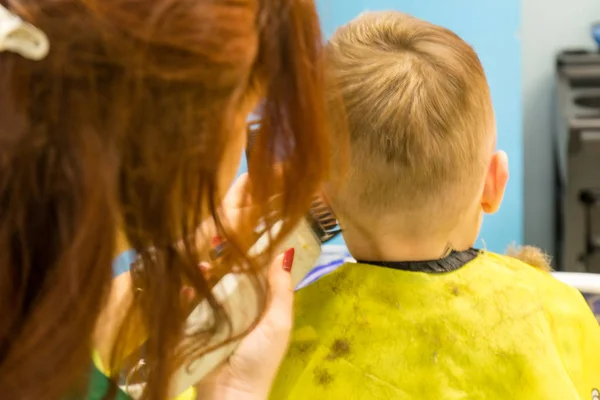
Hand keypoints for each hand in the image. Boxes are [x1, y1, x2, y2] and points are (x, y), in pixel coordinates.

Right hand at [195, 249, 294, 399]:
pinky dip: (189, 293)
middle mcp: (243, 309)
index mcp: (264, 307)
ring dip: (206, 273)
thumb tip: (285, 253)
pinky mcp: (198, 327)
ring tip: (202, 262)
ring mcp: (219, 317)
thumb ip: (280, 291)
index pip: (260, 274)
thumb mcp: (277, 323)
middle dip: (225, 259)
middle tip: (217, 240)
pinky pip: (192, 305)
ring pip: (212, 287)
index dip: (254, 254)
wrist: (230, 393)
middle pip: (234, 277)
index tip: (246, 230)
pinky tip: (187, 285)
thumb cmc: (260, 358)